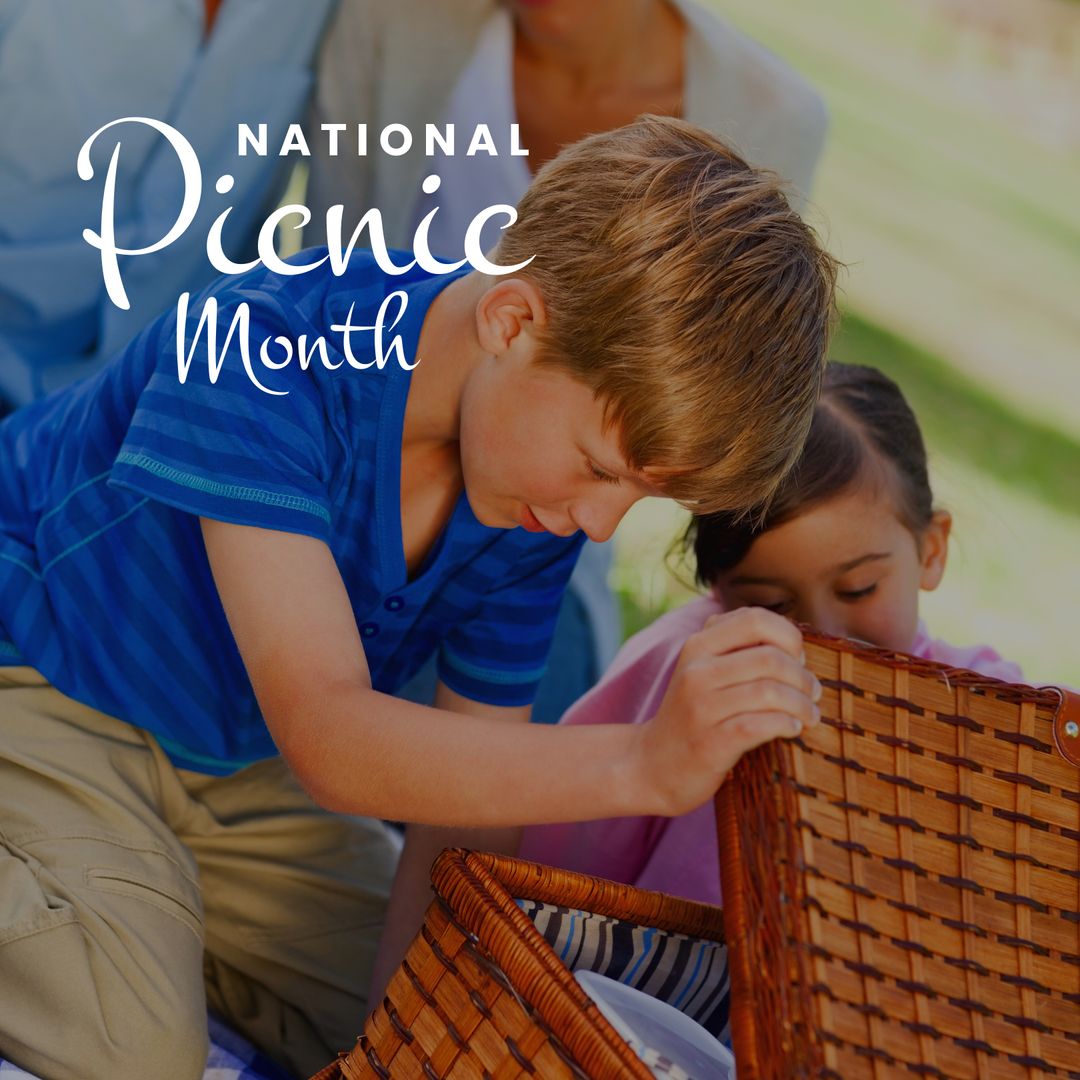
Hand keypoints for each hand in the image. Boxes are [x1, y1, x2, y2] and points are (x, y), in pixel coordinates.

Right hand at [632, 607, 821, 816]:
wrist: (654, 764)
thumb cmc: (692, 715)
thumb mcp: (701, 670)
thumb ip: (733, 645)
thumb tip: (791, 637)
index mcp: (697, 646)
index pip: (754, 619)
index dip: (788, 635)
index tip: (798, 658)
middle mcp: (696, 671)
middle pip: (770, 658)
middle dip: (803, 676)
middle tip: (813, 692)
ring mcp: (701, 707)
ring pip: (770, 692)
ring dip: (802, 705)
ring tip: (809, 715)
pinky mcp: (710, 743)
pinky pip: (762, 725)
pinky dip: (787, 725)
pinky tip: (792, 730)